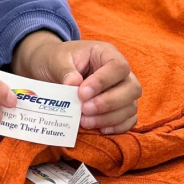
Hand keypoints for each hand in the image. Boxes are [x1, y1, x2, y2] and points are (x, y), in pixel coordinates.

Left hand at [12, 34, 140, 134]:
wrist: (51, 69)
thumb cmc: (56, 60)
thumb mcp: (55, 60)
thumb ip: (64, 70)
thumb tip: (74, 84)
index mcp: (106, 53)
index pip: (118, 67)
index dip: (104, 82)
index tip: (82, 93)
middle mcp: (119, 73)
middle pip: (132, 88)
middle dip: (109, 103)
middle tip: (84, 110)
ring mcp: (122, 91)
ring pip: (131, 106)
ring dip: (110, 118)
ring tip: (85, 121)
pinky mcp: (119, 108)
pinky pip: (129, 119)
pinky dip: (117, 126)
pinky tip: (100, 129)